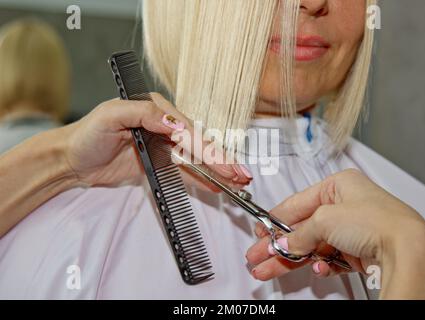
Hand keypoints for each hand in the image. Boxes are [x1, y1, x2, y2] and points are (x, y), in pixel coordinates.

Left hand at [63, 93, 251, 188]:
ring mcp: (163, 146)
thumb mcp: (111, 115)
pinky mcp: (160, 163)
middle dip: (221, 159)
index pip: (186, 128)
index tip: (221, 161)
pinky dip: (201, 178)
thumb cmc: (87, 134)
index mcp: (155, 108)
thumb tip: (176, 122)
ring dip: (217, 170)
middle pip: (198, 143)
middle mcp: (163, 125)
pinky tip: (216, 185)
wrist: (72, 160)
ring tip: (237, 181)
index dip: (206, 146)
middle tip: (240, 174)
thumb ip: (145, 113)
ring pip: (196, 158)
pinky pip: (184, 171)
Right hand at [246, 169, 424, 298]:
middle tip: (259, 255)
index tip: (261, 230)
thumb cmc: (377, 220)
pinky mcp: (359, 250)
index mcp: (338, 185)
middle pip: (303, 227)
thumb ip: (300, 234)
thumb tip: (284, 244)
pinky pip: (330, 258)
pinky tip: (314, 269)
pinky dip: (320, 265)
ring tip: (271, 268)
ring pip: (313, 245)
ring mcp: (353, 229)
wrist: (406, 248)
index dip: (275, 219)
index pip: (297, 203)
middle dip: (278, 244)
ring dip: (293, 258)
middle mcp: (346, 205)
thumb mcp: (325, 220)